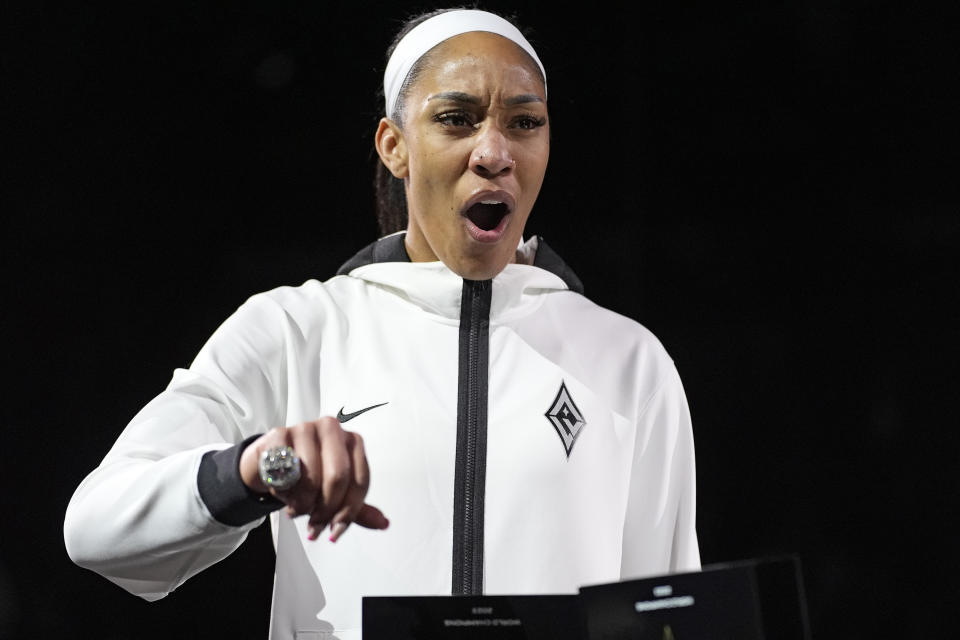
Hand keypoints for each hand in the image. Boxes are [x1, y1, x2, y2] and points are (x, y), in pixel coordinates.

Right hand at [239, 417, 388, 541]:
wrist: (267, 465)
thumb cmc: (306, 476)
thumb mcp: (334, 494)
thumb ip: (356, 508)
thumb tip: (384, 524)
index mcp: (352, 441)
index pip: (360, 480)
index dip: (348, 510)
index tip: (335, 530)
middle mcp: (332, 429)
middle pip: (339, 477)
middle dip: (326, 509)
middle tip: (315, 525)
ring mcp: (305, 428)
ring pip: (311, 479)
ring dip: (303, 505)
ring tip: (297, 508)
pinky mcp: (279, 434)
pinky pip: (285, 474)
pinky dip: (285, 493)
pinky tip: (284, 494)